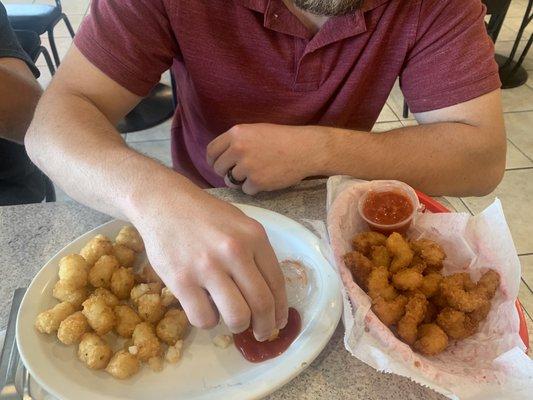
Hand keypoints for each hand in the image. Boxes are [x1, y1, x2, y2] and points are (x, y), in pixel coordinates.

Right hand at [130, 185, 287, 340]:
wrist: (163, 203)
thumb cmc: (205, 215)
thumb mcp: (241, 224)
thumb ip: (256, 254)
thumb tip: (270, 296)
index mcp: (254, 237)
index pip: (277, 283)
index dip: (281, 309)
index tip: (278, 322)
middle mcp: (234, 251)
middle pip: (261, 304)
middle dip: (266, 327)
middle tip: (262, 333)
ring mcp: (207, 267)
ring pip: (237, 317)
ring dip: (239, 326)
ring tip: (234, 322)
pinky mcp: (181, 281)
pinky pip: (204, 318)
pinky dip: (209, 321)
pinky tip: (207, 309)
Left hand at [206, 123, 327, 194]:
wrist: (305, 149)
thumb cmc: (282, 139)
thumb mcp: (255, 131)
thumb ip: (236, 141)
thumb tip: (220, 156)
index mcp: (236, 134)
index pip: (212, 151)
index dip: (213, 160)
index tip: (217, 165)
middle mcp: (238, 149)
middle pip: (218, 168)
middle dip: (226, 172)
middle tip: (238, 172)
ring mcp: (247, 166)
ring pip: (231, 181)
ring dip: (241, 180)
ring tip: (257, 172)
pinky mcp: (257, 182)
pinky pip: (245, 190)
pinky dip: (254, 188)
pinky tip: (266, 178)